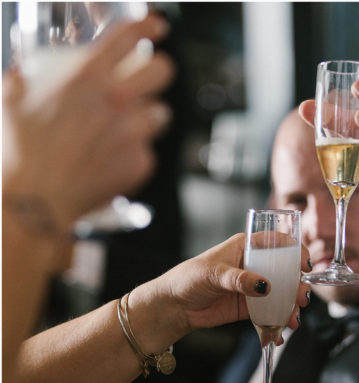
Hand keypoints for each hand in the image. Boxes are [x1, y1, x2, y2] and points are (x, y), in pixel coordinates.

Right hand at [2, 14, 174, 231]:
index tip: (156, 26)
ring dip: (144, 115)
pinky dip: (133, 151)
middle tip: (147, 77)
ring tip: (118, 128)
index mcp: (85, 76)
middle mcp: (116, 99)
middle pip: (163, 69)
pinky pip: (148, 148)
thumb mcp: (9, 97)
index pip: (129, 36)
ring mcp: (133, 131)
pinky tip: (109, 157)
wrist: (32, 201)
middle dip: (157, 69)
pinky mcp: (141, 161)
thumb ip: (26, 76)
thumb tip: (27, 70)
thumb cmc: (16, 151)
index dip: (148, 25)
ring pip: (160, 111)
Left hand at [135, 234, 312, 346]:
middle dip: (297, 286)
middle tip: (301, 299)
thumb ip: (239, 279)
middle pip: (286, 272)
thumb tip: (264, 286)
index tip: (305, 264)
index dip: (296, 251)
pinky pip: (270, 313)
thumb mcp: (213, 274)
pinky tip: (280, 333)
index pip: (278, 243)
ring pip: (281, 294)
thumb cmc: (188, 279)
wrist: (173, 307)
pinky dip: (277, 323)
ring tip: (293, 320)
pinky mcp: (250, 307)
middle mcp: (255, 265)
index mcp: (246, 247)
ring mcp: (254, 287)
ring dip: (291, 307)